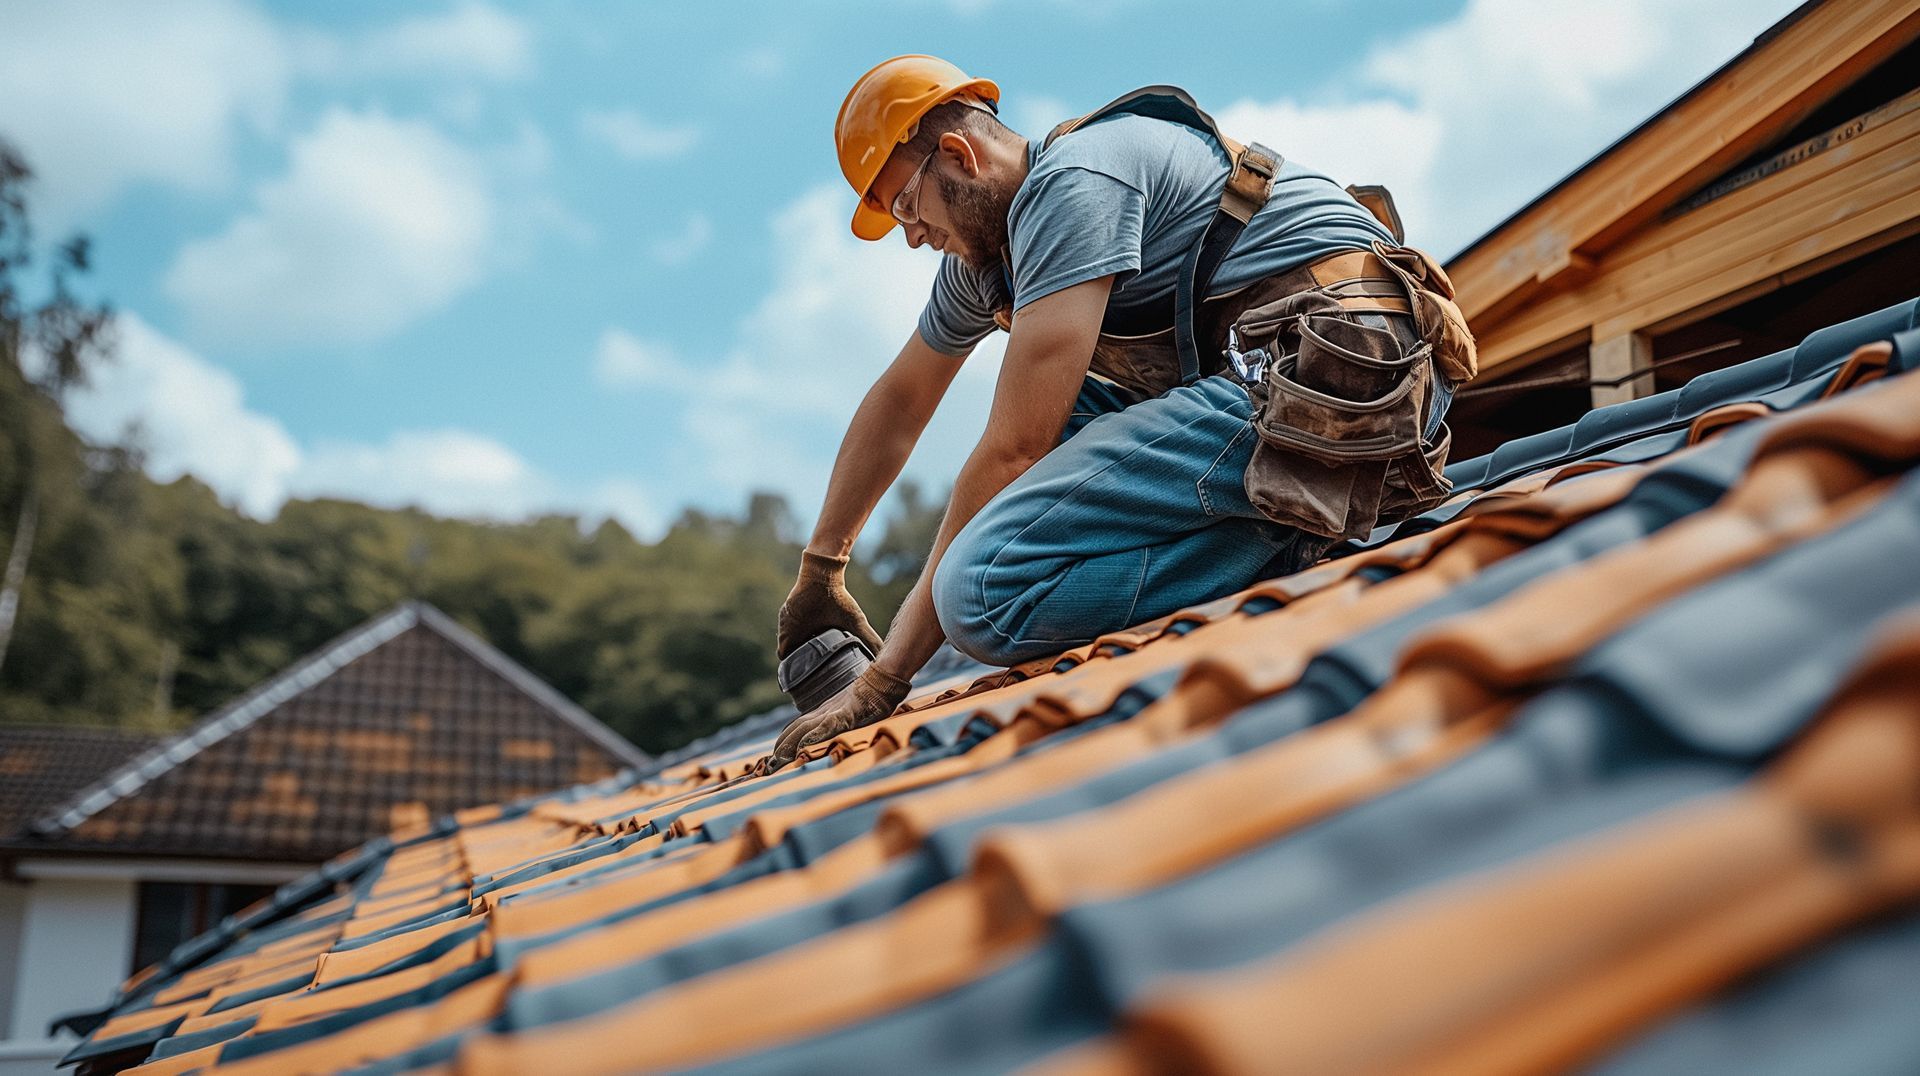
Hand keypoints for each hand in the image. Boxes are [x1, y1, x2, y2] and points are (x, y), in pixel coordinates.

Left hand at [762, 665, 911, 770]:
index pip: (797, 727)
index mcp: (824, 714)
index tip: (773, 758)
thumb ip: (837, 724)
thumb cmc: (870, 699)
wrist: (882, 682)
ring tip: (778, 761)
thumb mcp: (849, 714)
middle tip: (769, 767)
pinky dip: (814, 736)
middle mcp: (824, 713)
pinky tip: (804, 746)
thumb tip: (828, 740)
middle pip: (796, 730)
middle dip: (781, 748)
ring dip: (789, 745)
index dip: (784, 741)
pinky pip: (828, 726)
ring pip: (805, 730)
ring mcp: (833, 713)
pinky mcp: (846, 715)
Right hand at [776, 551, 884, 659]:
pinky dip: (799, 630)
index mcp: (792, 631)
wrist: (824, 570)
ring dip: (799, 643)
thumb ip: (868, 637)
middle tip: (812, 666)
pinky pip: (790, 624)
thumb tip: (882, 653)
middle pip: (787, 648)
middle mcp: (785, 624)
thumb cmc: (836, 597)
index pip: (784, 657)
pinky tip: (813, 634)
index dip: (794, 666)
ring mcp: (786, 615)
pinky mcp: (791, 607)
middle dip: (799, 657)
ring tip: (813, 653)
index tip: (805, 673)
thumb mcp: (854, 620)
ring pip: (788, 636)